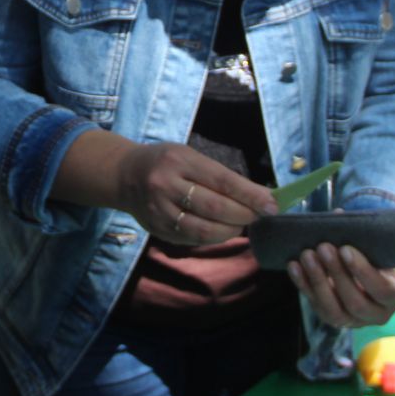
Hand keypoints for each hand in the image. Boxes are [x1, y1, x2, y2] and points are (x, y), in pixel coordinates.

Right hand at [117, 141, 275, 245]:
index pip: (222, 180)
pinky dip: (212, 238)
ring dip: (230, 231)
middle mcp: (166, 185)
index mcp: (179, 160)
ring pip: (203, 230)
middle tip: (260, 215)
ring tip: (241, 225)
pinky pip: (191, 239)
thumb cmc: (165, 161)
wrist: (123, 175)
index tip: (272, 204)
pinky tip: (221, 231)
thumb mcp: (189, 156)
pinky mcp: (156, 229)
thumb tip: (257, 196)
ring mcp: (159, 210)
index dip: (250, 195)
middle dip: (244, 214)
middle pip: (215, 208)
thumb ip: (218, 175)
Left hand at [288, 245, 394, 329]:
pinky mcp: (333, 319)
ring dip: (317, 281)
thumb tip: (337, 216)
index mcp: (394, 296)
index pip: (382, 290)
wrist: (369, 279)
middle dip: (336, 273)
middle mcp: (377, 314)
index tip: (345, 248)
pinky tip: (294, 266)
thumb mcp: (377, 249)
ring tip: (306, 255)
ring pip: (333, 310)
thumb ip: (363, 237)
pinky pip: (315, 306)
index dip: (362, 270)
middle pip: (355, 302)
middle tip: (323, 247)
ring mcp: (353, 322)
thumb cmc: (375, 259)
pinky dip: (303, 285)